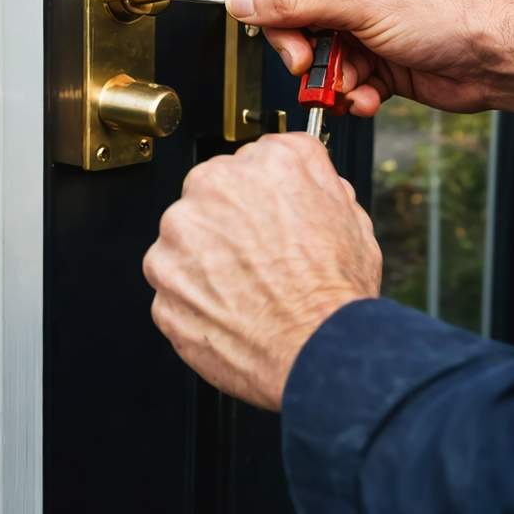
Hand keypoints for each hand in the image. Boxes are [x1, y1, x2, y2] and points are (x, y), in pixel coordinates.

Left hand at [143, 133, 380, 410]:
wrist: (315, 352)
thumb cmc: (334, 293)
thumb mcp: (350, 215)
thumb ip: (317, 181)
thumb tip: (305, 176)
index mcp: (266, 163)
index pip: (254, 161)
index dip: (264, 193)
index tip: (268, 213)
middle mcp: (215, 186)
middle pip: (213, 193)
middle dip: (230, 222)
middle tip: (258, 257)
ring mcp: (180, 233)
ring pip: (187, 236)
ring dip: (207, 258)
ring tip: (245, 288)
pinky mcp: (162, 277)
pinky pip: (174, 281)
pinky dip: (194, 296)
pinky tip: (228, 308)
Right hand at [225, 0, 513, 116]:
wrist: (502, 61)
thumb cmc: (456, 13)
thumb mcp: (361, 1)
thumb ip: (292, 0)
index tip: (276, 25)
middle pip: (288, 2)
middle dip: (298, 41)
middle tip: (306, 60)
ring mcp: (364, 5)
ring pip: (310, 41)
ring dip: (326, 70)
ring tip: (346, 81)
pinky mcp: (373, 44)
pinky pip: (336, 65)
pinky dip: (346, 86)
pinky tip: (365, 92)